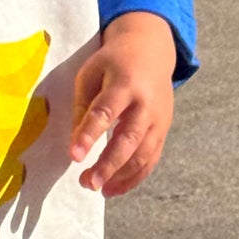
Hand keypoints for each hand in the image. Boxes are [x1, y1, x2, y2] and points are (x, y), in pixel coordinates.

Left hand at [69, 11, 175, 197]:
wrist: (152, 50)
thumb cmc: (113, 62)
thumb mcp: (91, 73)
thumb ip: (82, 106)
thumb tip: (75, 144)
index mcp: (124, 84)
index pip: (105, 112)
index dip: (89, 135)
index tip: (74, 156)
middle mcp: (146, 104)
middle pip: (128, 140)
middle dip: (108, 165)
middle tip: (86, 182)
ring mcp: (159, 119)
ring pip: (143, 155)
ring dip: (119, 176)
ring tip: (95, 187)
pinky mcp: (164, 130)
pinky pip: (151, 160)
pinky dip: (134, 177)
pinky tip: (113, 188)